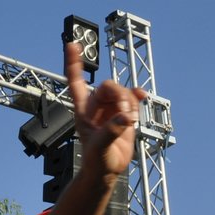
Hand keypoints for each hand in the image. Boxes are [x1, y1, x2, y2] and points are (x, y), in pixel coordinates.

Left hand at [63, 41, 146, 178]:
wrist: (107, 170)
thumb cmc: (96, 160)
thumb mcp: (99, 148)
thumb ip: (111, 132)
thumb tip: (125, 118)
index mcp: (83, 110)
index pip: (75, 81)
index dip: (73, 63)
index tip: (72, 44)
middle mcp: (96, 106)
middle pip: (108, 86)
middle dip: (119, 96)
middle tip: (126, 114)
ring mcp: (111, 109)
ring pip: (122, 93)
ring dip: (129, 103)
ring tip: (130, 121)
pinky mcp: (124, 113)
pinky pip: (132, 98)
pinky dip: (137, 97)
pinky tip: (142, 96)